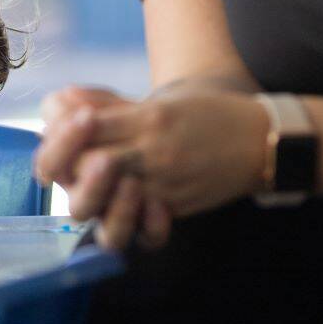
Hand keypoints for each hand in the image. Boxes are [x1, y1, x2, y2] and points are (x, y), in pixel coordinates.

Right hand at [35, 87, 170, 250]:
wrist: (185, 128)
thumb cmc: (136, 116)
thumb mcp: (113, 104)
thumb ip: (90, 101)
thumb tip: (66, 98)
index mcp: (70, 167)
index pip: (50, 166)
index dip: (62, 145)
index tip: (87, 116)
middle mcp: (91, 196)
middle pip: (78, 209)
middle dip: (91, 185)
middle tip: (107, 160)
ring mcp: (121, 213)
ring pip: (110, 236)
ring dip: (118, 211)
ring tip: (133, 183)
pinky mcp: (153, 222)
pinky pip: (150, 239)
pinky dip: (153, 226)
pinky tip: (161, 205)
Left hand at [83, 92, 268, 218]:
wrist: (258, 138)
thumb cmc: (204, 114)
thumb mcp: (158, 101)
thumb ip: (109, 104)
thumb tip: (64, 96)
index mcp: (148, 117)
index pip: (84, 125)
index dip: (65, 129)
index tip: (70, 126)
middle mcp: (153, 150)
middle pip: (86, 165)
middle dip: (68, 164)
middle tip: (71, 157)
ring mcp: (163, 182)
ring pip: (106, 202)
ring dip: (91, 194)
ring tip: (92, 182)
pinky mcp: (174, 206)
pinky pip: (140, 226)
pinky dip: (124, 217)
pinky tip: (121, 205)